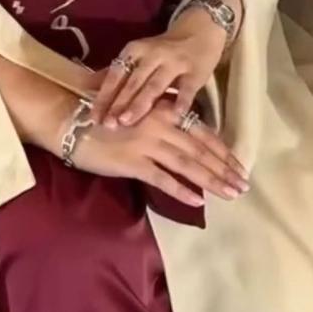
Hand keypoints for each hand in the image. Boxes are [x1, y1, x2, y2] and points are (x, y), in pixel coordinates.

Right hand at [65, 98, 249, 206]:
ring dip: (212, 181)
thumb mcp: (138, 110)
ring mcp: (148, 144)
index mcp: (165, 111)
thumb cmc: (102, 114)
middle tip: (243, 185)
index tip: (239, 166)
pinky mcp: (133, 162)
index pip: (202, 132)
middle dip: (225, 169)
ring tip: (230, 194)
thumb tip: (183, 131)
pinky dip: (182, 190)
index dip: (223, 151)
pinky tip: (198, 201)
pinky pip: (163, 178)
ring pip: (188, 164)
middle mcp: (161, 125)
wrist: (69, 119)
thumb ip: (161, 118)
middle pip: (201, 150)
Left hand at [90, 4, 228, 128]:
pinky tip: (174, 116)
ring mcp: (175, 62)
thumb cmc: (162, 51)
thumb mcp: (138, 56)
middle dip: (119, 104)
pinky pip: (187, 89)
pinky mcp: (195, 72)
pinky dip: (181, 101)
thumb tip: (85, 88)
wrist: (200, 31)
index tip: (94, 117)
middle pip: (132, 82)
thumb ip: (117, 73)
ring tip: (127, 122)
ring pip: (154, 86)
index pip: (115, 76)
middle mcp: (152, 55)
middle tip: (108, 125)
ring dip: (140, 104)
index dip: (104, 97)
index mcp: (134, 51)